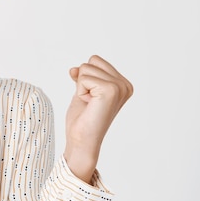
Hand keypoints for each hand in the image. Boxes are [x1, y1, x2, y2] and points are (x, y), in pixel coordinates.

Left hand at [63, 55, 132, 182]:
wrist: (81, 140)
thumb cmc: (83, 119)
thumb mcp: (83, 91)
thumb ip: (83, 76)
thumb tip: (74, 69)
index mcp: (123, 84)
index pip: (95, 60)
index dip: (85, 77)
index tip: (91, 97)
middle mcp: (125, 85)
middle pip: (92, 60)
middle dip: (83, 79)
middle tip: (89, 101)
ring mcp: (119, 87)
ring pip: (86, 67)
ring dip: (81, 86)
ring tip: (89, 104)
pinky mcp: (110, 90)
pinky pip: (83, 77)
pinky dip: (80, 90)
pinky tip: (88, 104)